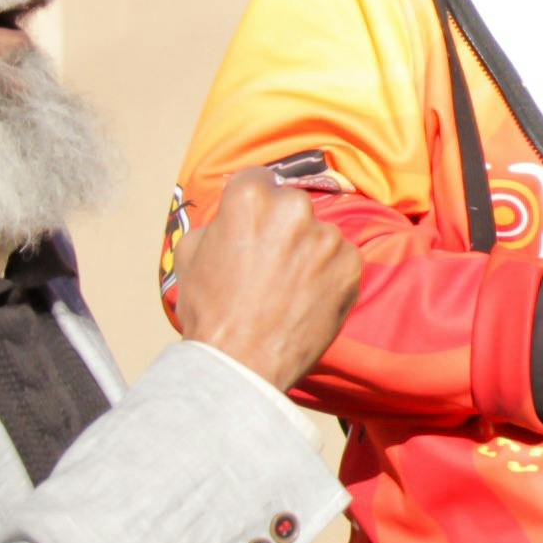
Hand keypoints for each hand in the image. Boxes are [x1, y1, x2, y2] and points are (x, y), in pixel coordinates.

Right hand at [171, 175, 363, 390]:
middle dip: (281, 226)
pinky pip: (340, 260)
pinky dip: (328, 274)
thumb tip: (232, 218)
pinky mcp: (351, 265)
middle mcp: (294, 208)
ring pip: (318, 234)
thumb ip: (217, 224)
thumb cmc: (210, 311)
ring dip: (307, 252)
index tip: (253, 222)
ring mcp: (327, 237)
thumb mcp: (190, 254)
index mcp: (251, 198)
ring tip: (287, 288)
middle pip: (290, 205)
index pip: (257, 179)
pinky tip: (306, 299)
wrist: (242, 363)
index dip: (252, 202)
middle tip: (268, 262)